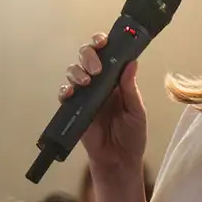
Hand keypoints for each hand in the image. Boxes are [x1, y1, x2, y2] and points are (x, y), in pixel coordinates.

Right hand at [61, 34, 148, 179]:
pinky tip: (71, 94)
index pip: (107, 54)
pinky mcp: (74, 108)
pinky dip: (65, 90)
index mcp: (116, 80)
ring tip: (86, 83)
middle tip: (96, 69)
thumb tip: (132, 63)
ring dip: (77, 71)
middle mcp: (100, 83)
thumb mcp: (136, 112)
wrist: (119, 160)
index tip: (104, 41)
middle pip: (87, 56)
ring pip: (74, 71)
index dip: (102, 43)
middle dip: (89, 55)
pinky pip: (65, 94)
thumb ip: (131, 89)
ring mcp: (86, 95)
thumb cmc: (132, 136)